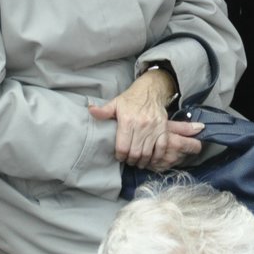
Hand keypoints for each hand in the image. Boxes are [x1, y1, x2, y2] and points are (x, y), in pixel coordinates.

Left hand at [88, 73, 203, 170]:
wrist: (151, 90)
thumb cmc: (131, 99)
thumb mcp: (115, 103)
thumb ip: (103, 111)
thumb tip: (90, 110)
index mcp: (127, 121)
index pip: (123, 147)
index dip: (120, 156)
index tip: (120, 157)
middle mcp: (141, 126)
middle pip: (135, 153)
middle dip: (130, 160)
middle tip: (128, 161)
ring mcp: (153, 128)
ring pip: (147, 153)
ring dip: (142, 162)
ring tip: (138, 162)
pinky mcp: (163, 129)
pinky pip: (161, 148)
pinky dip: (156, 157)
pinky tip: (151, 160)